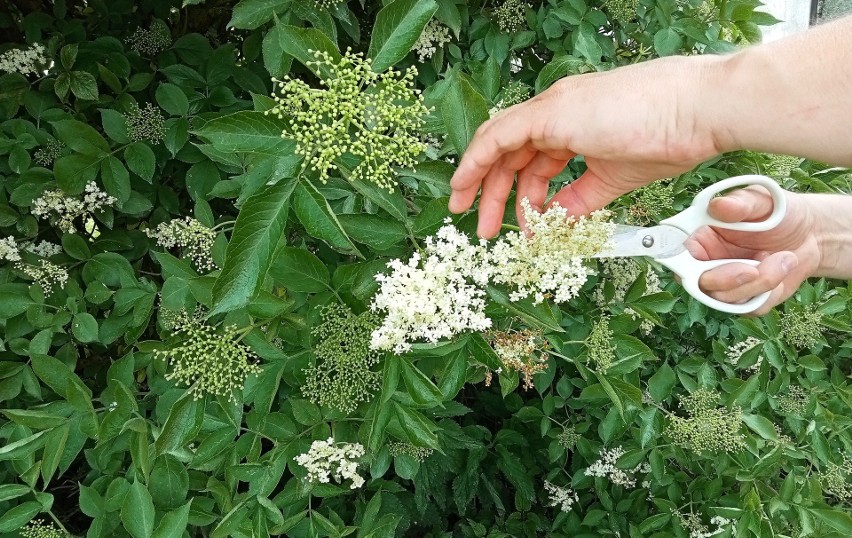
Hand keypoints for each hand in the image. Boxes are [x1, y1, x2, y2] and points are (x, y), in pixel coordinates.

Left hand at [448, 55, 725, 237]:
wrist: (698, 113)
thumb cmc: (671, 138)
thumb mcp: (614, 180)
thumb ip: (581, 200)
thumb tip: (559, 223)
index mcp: (575, 124)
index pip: (534, 159)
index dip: (520, 192)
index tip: (514, 222)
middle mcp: (558, 112)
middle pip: (511, 155)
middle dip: (496, 194)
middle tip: (486, 230)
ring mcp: (553, 109)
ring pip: (498, 145)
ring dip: (483, 185)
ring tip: (480, 223)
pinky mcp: (551, 111)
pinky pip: (498, 136)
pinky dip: (477, 161)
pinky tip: (465, 185)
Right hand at [683, 187, 820, 314]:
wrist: (812, 234)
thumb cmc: (781, 213)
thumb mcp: (763, 201)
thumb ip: (741, 203)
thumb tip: (719, 206)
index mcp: (700, 237)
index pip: (677, 255)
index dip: (679, 262)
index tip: (694, 265)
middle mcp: (707, 263)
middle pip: (698, 283)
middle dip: (727, 279)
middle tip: (754, 269)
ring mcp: (726, 284)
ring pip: (727, 299)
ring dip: (760, 282)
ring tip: (784, 258)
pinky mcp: (746, 300)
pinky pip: (750, 307)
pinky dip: (771, 292)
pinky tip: (783, 269)